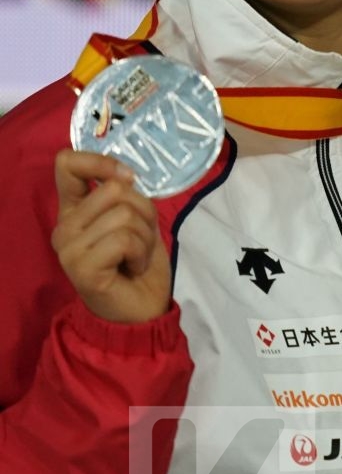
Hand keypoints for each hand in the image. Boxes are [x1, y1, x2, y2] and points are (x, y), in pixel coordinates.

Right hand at [50, 151, 170, 324]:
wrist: (140, 311)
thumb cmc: (138, 264)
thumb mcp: (138, 222)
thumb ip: (126, 197)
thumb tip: (125, 176)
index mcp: (74, 210)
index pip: (67, 164)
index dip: (101, 162)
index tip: (128, 178)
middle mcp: (64, 226)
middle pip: (114, 190)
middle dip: (144, 212)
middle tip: (140, 240)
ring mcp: (69, 248)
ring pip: (124, 214)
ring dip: (145, 236)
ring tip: (136, 257)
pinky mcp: (81, 267)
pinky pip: (124, 239)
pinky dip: (141, 253)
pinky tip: (133, 268)